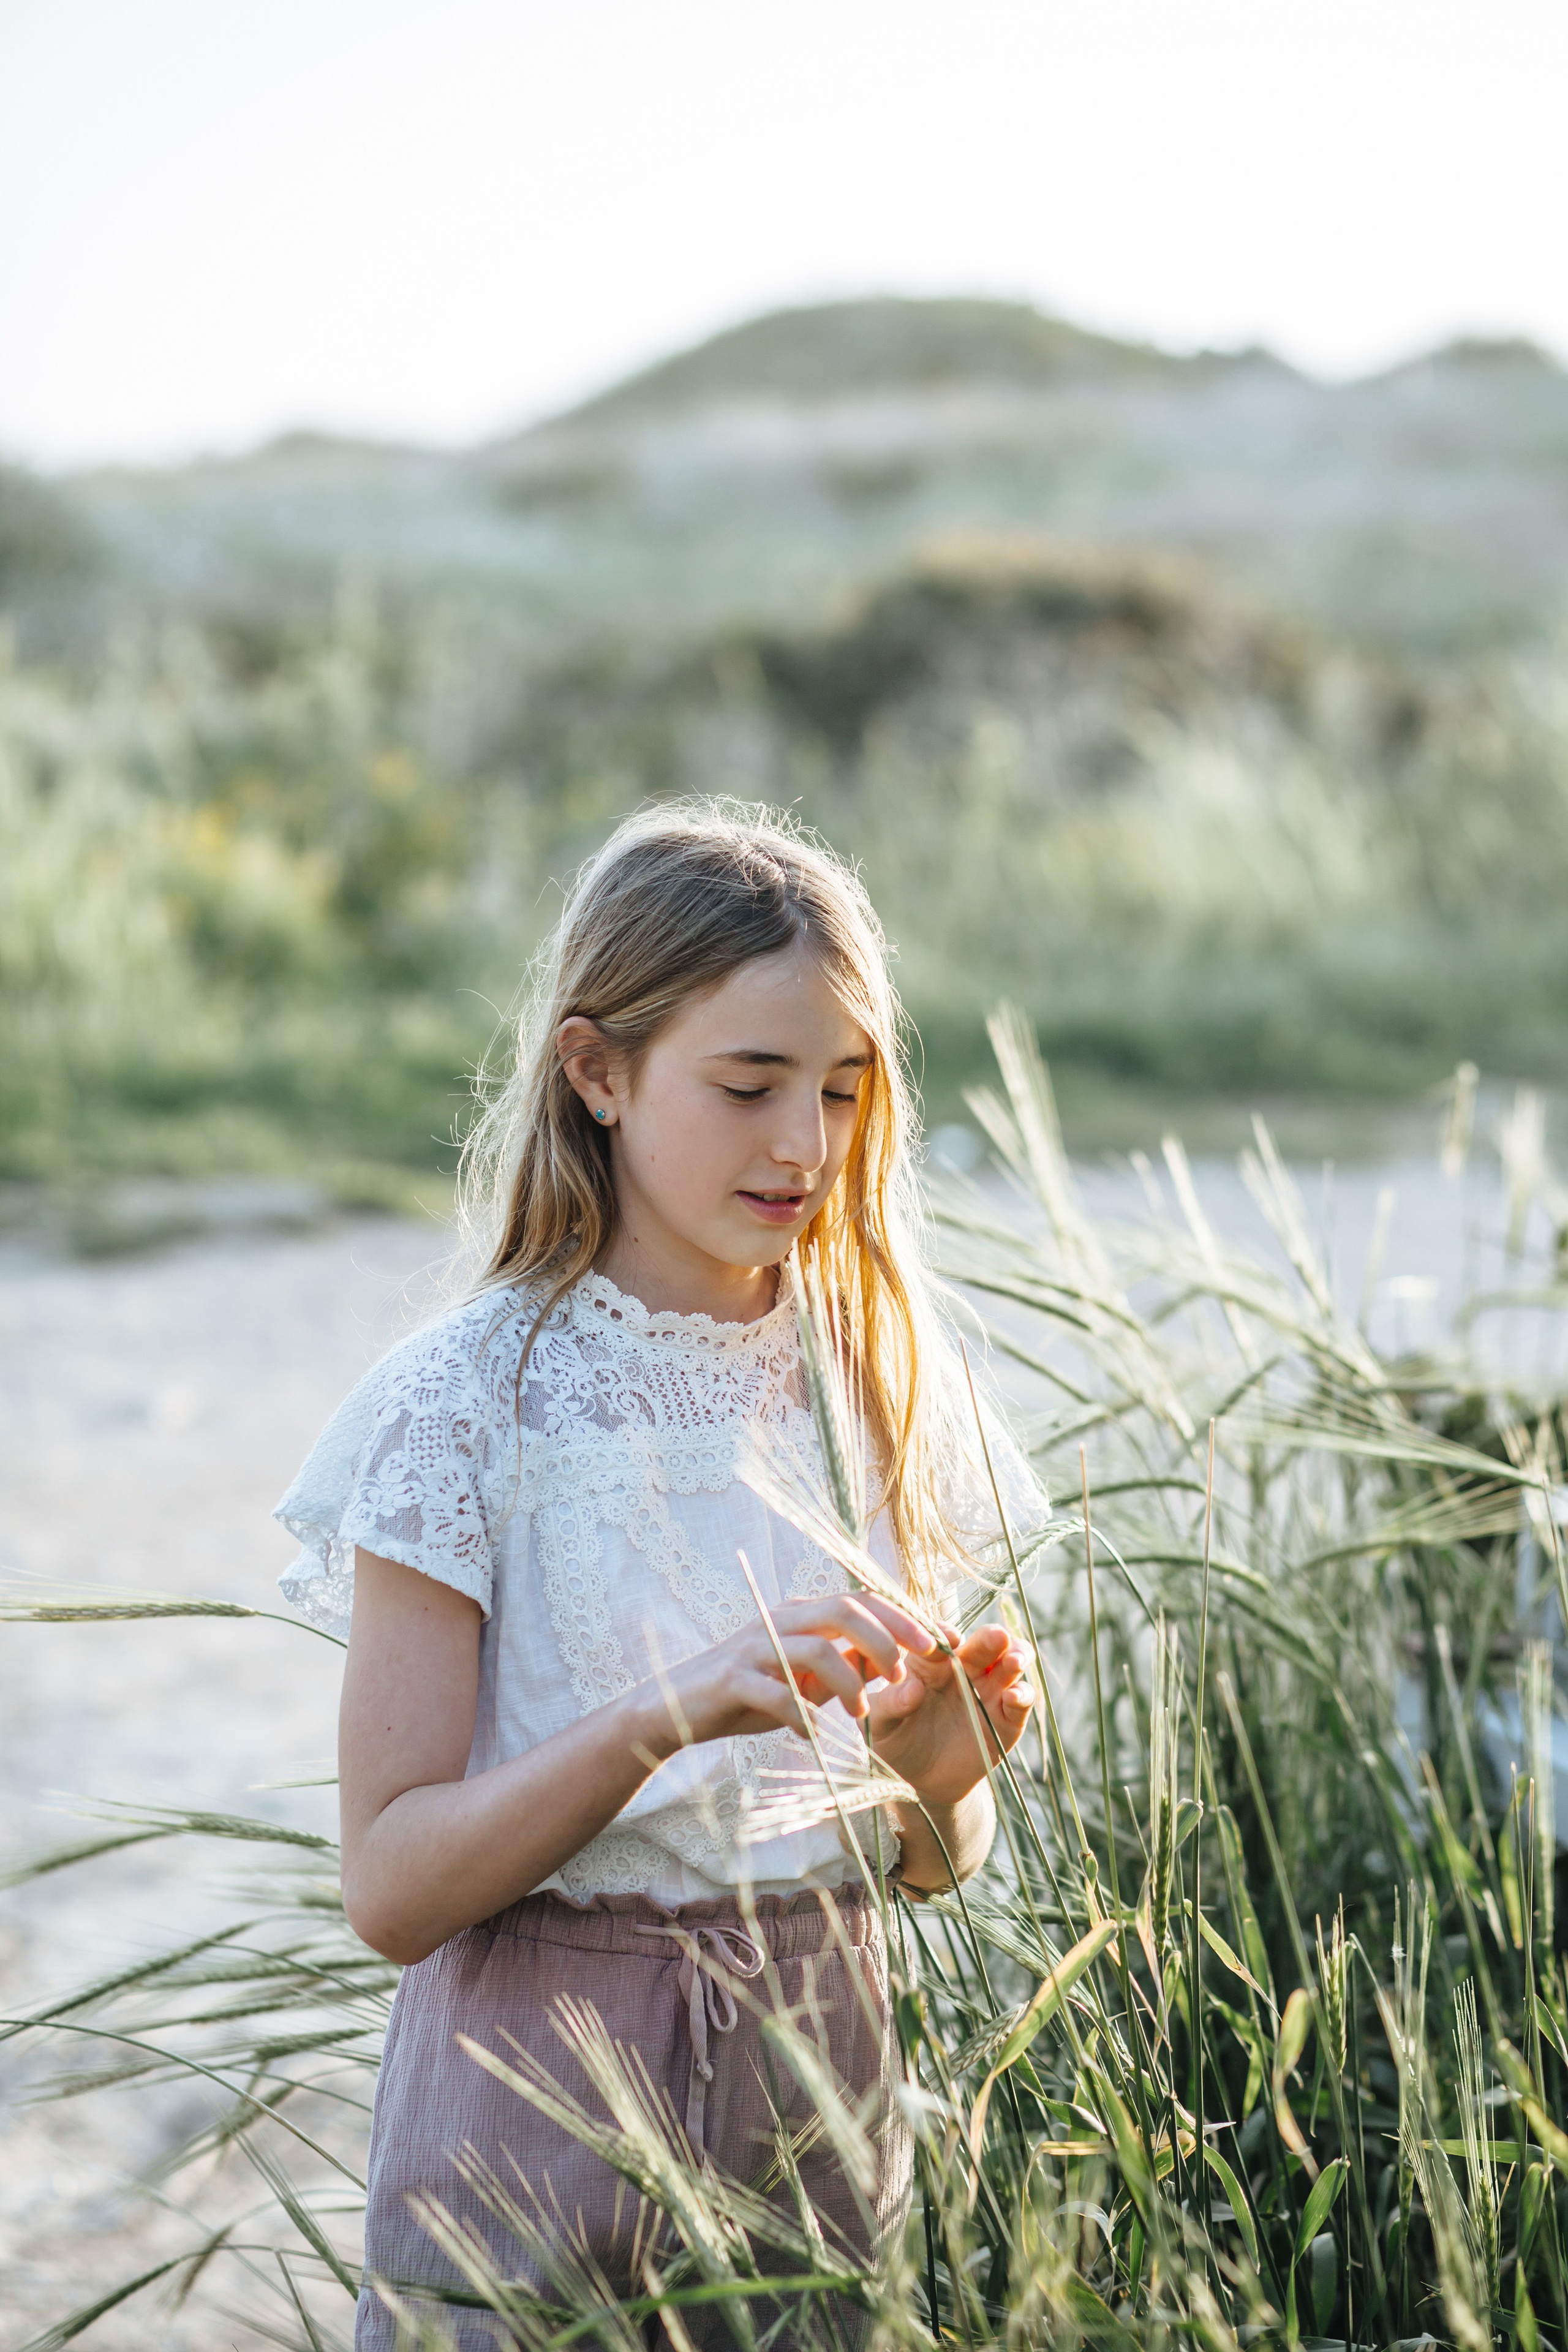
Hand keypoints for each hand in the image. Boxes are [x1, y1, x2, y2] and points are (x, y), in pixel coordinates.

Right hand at [630, 1591, 937, 1758]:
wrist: (677, 1708)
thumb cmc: (748, 1694)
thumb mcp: (804, 1681)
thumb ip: (844, 1668)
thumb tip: (895, 1663)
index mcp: (800, 1615)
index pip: (860, 1600)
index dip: (902, 1617)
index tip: (936, 1641)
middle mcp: (780, 1621)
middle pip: (843, 1611)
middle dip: (885, 1639)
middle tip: (906, 1674)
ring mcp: (754, 1647)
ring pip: (815, 1648)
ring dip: (848, 1683)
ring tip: (861, 1715)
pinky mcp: (732, 1678)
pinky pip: (777, 1693)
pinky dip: (802, 1715)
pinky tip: (813, 1735)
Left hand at [866, 1620, 1033, 1806]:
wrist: (920, 1780)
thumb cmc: (895, 1741)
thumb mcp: (882, 1724)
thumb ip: (892, 1704)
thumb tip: (913, 1688)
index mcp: (931, 1662)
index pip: (942, 1639)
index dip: (946, 1635)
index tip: (948, 1639)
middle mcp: (964, 1669)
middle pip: (984, 1642)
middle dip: (992, 1637)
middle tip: (997, 1637)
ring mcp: (988, 1691)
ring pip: (1011, 1662)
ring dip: (1017, 1655)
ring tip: (1014, 1661)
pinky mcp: (1007, 1719)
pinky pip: (1021, 1700)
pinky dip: (1023, 1695)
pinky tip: (1014, 1697)